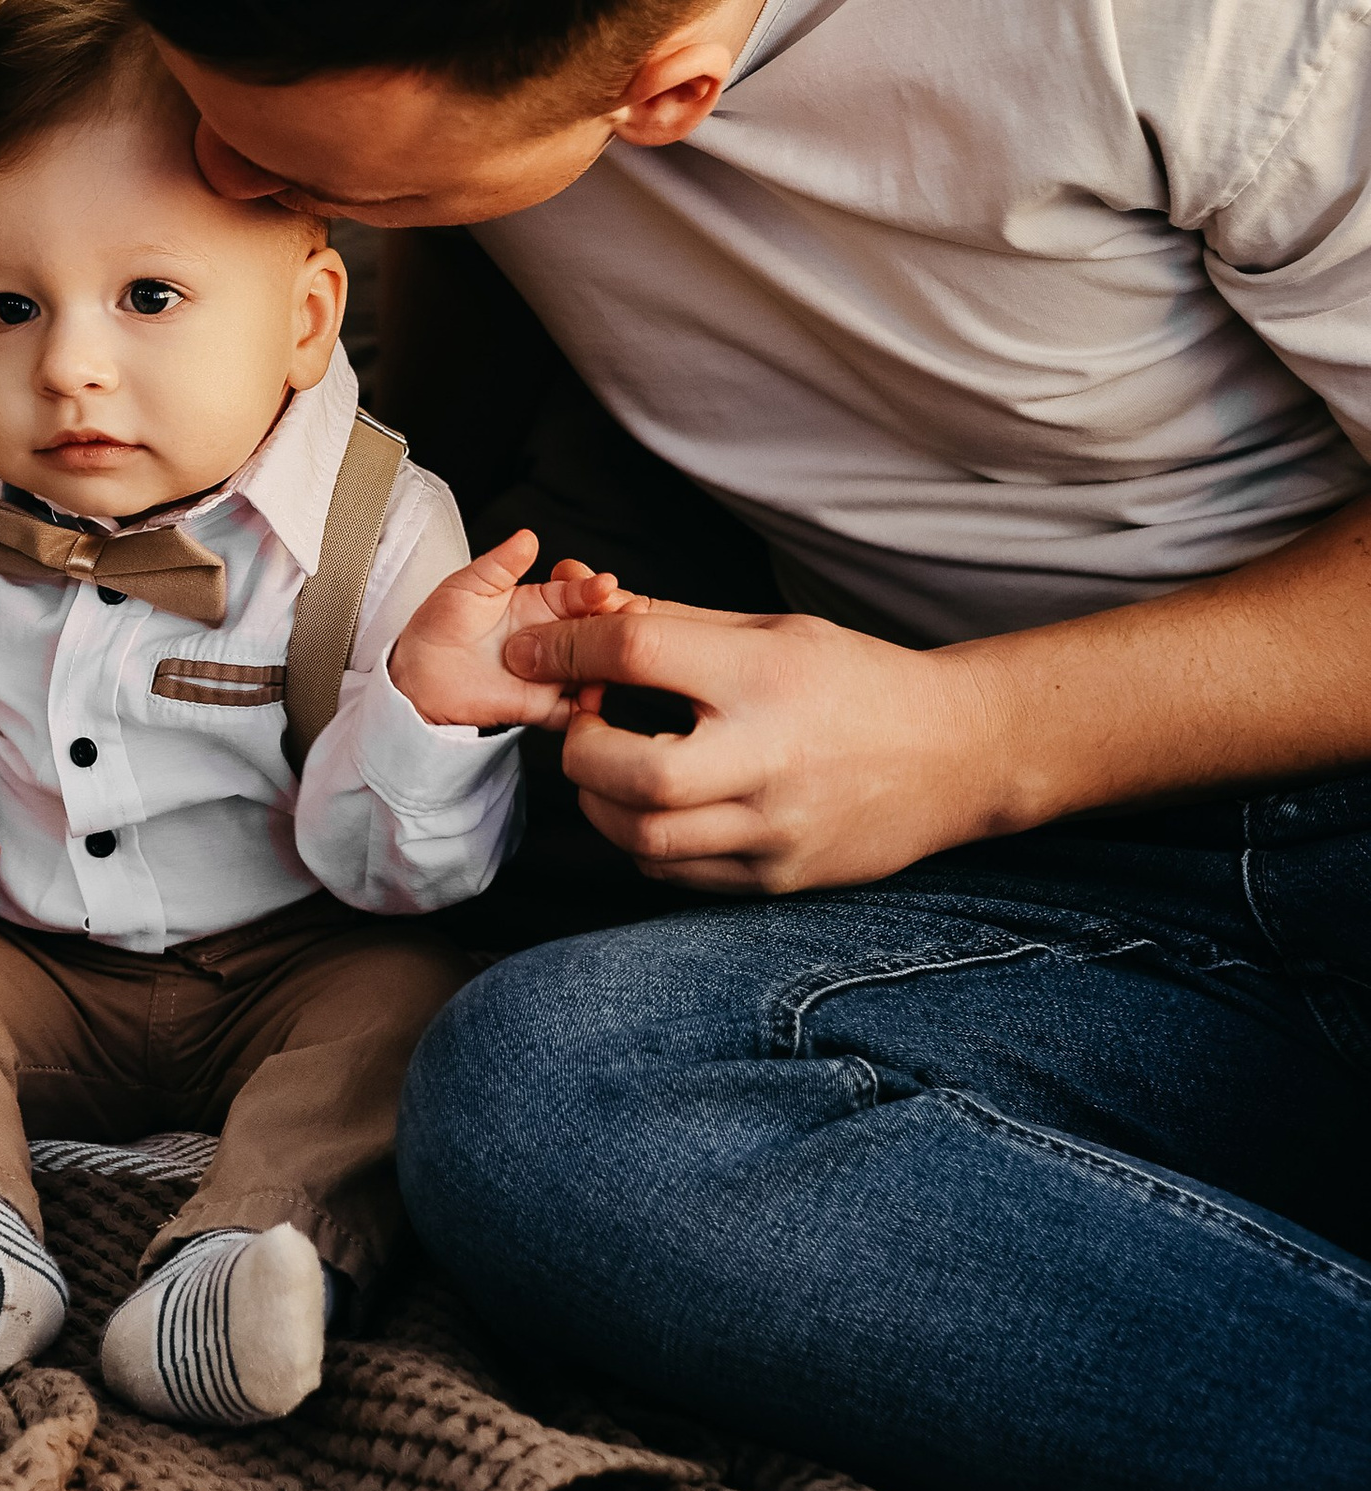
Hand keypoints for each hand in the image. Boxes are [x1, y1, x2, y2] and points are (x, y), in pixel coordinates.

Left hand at [387, 530, 637, 731]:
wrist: (415, 678)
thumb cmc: (438, 627)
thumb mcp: (466, 587)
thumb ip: (500, 565)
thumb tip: (527, 537)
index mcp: (540, 604)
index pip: (578, 594)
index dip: (594, 590)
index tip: (606, 586)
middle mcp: (553, 638)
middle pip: (595, 631)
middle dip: (614, 625)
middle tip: (625, 619)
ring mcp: (551, 673)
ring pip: (592, 669)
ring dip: (608, 666)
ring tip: (612, 661)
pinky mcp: (542, 706)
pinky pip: (573, 711)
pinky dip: (586, 708)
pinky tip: (589, 698)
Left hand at [499, 603, 1000, 891]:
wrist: (955, 753)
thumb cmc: (856, 679)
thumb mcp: (774, 629)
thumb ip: (677, 627)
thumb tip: (584, 613)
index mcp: (766, 676)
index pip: (638, 655)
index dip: (569, 649)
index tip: (535, 652)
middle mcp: (770, 756)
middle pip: (631, 772)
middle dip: (579, 749)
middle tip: (581, 727)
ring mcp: (775, 828)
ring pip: (643, 838)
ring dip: (601, 804)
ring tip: (609, 770)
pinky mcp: (778, 877)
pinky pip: (677, 873)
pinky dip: (644, 841)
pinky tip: (655, 808)